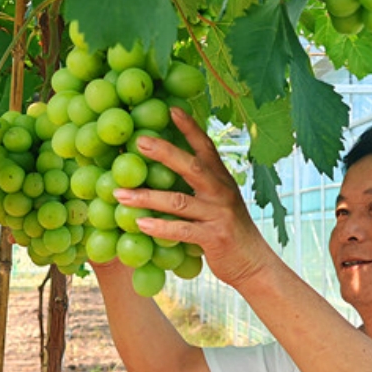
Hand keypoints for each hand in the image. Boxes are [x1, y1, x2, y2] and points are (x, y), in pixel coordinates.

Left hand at [114, 107, 273, 288]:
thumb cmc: (227, 231)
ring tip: (119, 193)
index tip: (171, 109)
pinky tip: (139, 224)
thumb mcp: (218, 202)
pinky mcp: (214, 237)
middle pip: (192, 166)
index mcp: (221, 179)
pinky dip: (159, 227)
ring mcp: (219, 214)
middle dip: (164, 152)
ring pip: (179, 201)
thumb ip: (199, 186)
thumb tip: (165, 170)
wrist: (252, 263)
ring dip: (147, 196)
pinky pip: (181, 230)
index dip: (190, 127)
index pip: (206, 147)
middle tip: (138, 141)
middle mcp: (222, 191)